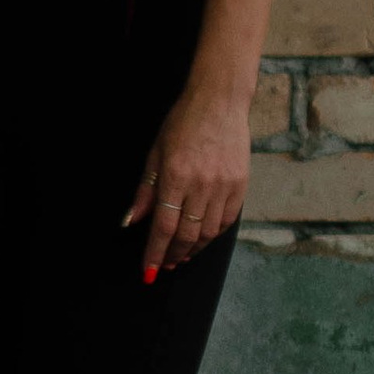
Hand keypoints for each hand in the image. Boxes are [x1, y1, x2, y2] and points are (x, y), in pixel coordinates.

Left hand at [124, 89, 252, 280]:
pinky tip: (203, 237)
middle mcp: (201, 184)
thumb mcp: (155, 153)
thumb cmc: (183, 124)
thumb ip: (145, 191)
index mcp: (175, 176)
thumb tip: (133, 221)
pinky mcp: (240, 184)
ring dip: (194, 248)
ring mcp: (224, 185)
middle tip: (165, 264)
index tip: (149, 271)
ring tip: (182, 254)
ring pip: (208, 232)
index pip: (163, 226)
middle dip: (173, 255)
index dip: (155, 253)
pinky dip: (213, 234)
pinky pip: (227, 220)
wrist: (219, 102)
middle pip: (186, 234)